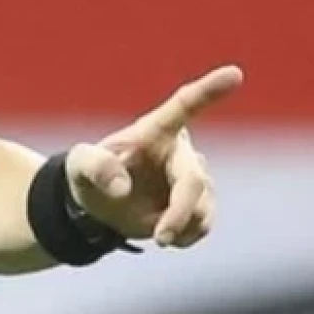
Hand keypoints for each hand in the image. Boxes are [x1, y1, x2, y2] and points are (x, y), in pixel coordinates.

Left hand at [65, 65, 243, 247]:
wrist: (97, 204)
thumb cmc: (87, 173)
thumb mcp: (79, 166)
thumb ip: (95, 168)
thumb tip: (123, 189)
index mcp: (154, 131)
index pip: (184, 105)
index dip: (209, 91)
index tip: (235, 74)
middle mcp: (180, 151)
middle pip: (193, 181)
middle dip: (180, 212)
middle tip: (160, 239)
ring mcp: (193, 177)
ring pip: (203, 207)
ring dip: (179, 226)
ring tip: (155, 232)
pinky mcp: (199, 203)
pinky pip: (204, 224)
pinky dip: (185, 236)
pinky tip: (167, 236)